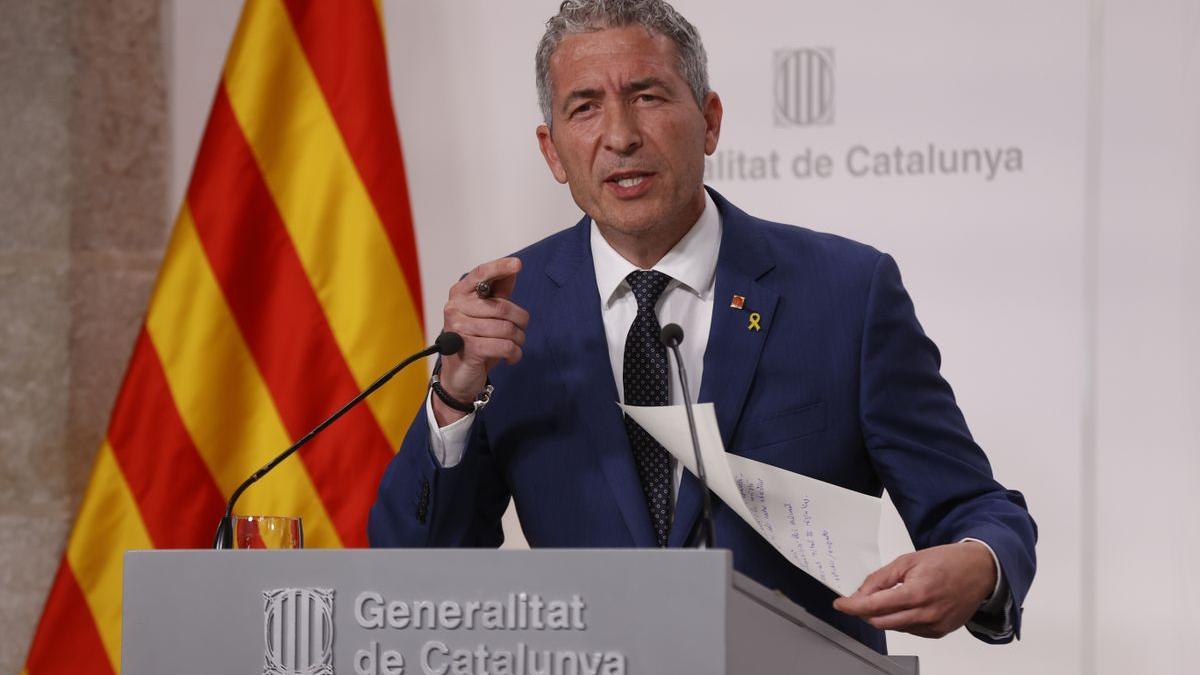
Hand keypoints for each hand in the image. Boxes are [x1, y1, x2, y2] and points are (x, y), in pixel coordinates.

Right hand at [434, 257, 528, 425]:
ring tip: (515, 345)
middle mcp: (455, 308)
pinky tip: (511, 357)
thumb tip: (513, 267)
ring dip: (518, 339)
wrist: (458, 376)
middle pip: (502, 307)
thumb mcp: (486, 314)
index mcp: (459, 294)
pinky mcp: (468, 349)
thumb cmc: (474, 340)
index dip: (499, 268)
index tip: (517, 264)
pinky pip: (504, 346)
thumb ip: (498, 292)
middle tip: (520, 330)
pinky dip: (514, 353)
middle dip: (520, 320)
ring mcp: (460, 328)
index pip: (480, 275)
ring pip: (506, 328)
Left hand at [832, 541, 996, 637]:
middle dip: (865, 611)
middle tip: (860, 599)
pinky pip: (911, 630)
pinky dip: (901, 620)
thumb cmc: (947, 562)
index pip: (875, 606)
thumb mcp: (908, 561)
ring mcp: (935, 626)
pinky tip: (908, 605)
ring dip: (884, 615)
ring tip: (892, 595)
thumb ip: (881, 578)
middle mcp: (927, 614)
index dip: (852, 606)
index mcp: (917, 593)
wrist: (980, 571)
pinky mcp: (940, 632)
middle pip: (881, 622)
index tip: (841, 605)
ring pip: (895, 628)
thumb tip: (861, 593)